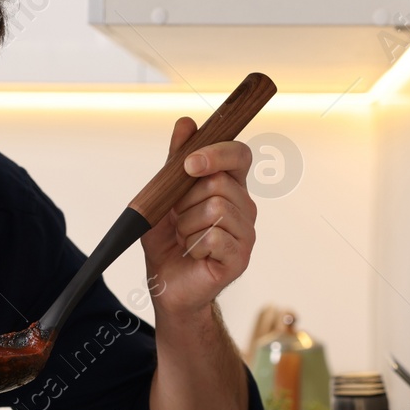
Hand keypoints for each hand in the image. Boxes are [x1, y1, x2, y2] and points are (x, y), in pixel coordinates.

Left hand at [140, 117, 257, 319]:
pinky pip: (214, 237)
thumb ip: (175, 162)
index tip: (189, 164)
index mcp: (229, 187)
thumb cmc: (168, 243)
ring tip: (186, 240)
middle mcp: (244, 207)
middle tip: (180, 222)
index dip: (217, 153)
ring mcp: (246, 233)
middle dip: (185, 202)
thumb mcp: (164, 197)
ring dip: (187, 226)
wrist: (166, 286)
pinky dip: (193, 246)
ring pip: (215, 209)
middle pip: (218, 183)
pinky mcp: (241, 257)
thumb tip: (186, 123)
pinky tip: (194, 255)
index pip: (238, 155)